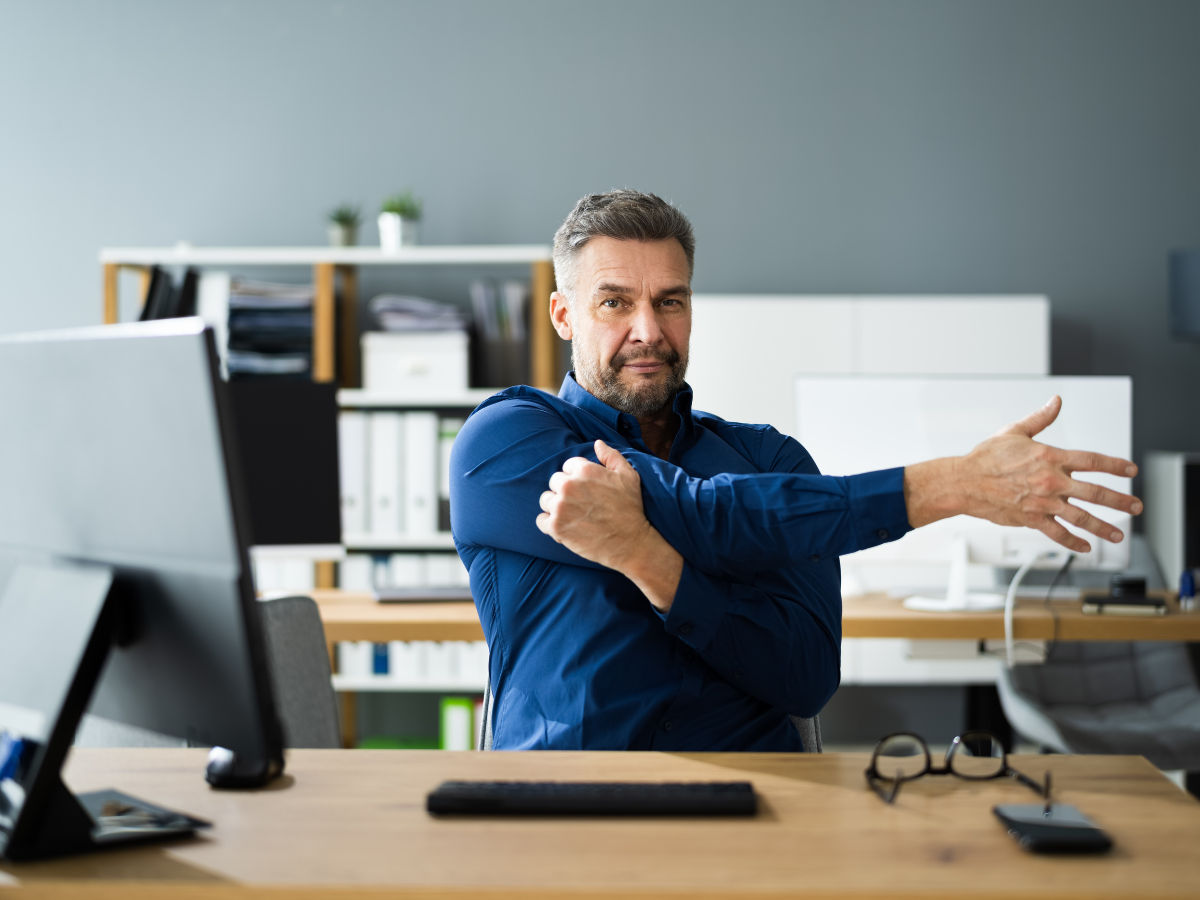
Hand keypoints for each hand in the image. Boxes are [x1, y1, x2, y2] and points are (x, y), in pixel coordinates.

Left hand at [537, 440, 681, 610]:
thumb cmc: (630, 508)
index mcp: (584, 470)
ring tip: (572, 516)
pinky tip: (564, 526)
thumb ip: (611, 456)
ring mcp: (560, 507)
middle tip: (581, 504)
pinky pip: (541, 520)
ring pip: (546, 500)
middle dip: (565, 491)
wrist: (630, 543)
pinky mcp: (556, 527)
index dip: (577, 478)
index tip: (587, 490)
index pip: (568, 466)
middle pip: (555, 481)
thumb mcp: (629, 475)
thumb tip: (597, 443)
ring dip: (555, 506)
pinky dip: (549, 524)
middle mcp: (569, 486)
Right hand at [904, 396, 1141, 553]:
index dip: (1115, 465)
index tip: (1131, 471)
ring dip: (1104, 527)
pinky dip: (1073, 541)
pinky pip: (1057, 533)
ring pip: (1082, 517)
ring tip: (1119, 535)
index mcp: (1050, 457)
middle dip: (1120, 501)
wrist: (964, 482)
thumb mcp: (1015, 432)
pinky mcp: (1032, 519)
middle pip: (1095, 492)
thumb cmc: (986, 458)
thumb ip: (1040, 418)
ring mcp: (1043, 502)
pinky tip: (1085, 546)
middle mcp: (1052, 480)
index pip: (1092, 460)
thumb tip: (1056, 402)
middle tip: (1136, 506)